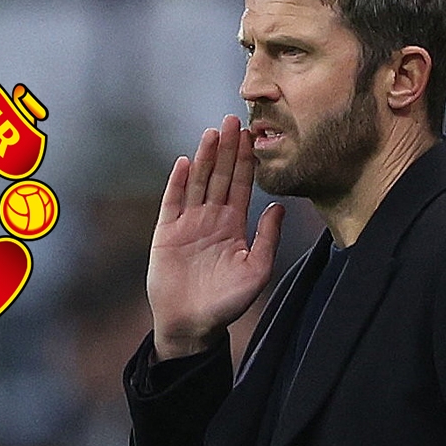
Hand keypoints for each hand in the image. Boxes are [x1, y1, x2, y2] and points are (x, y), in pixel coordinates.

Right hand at [147, 115, 284, 359]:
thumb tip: (279, 206)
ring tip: (212, 133)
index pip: (241, 185)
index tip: (253, 134)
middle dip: (227, 149)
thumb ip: (268, 238)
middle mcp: (211, 219)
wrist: (192, 325)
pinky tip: (183, 163)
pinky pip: (172, 203)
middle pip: (219, 176)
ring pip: (197, 183)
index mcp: (233, 225)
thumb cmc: (227, 302)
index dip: (246, 160)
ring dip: (204, 158)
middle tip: (233, 119)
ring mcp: (187, 224)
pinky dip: (177, 183)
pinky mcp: (166, 233)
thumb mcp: (256, 269)